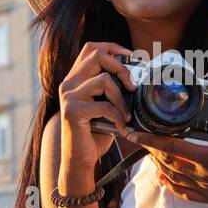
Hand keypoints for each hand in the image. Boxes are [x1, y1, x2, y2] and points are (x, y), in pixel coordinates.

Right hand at [58, 42, 135, 172]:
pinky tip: (121, 129)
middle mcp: (68, 83)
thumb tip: (139, 75)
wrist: (80, 160)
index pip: (91, 48)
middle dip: (121, 68)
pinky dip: (118, 117)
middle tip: (132, 87)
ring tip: (125, 115)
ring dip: (121, 99)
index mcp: (75, 79)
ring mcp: (69, 96)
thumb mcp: (105, 105)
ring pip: (104, 80)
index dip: (113, 48)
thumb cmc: (96, 132)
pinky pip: (104, 105)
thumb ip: (113, 89)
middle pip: (97, 55)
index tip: (132, 58)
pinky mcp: (73, 111)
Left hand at [125, 94, 207, 207]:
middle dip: (152, 151)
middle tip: (141, 139)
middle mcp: (204, 175)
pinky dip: (171, 186)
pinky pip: (185, 194)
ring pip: (173, 178)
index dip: (151, 141)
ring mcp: (207, 189)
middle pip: (168, 162)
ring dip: (159, 166)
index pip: (173, 147)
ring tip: (150, 154)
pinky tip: (164, 178)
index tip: (135, 134)